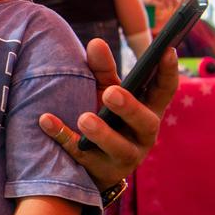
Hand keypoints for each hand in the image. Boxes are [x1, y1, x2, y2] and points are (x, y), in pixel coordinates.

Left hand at [39, 38, 177, 191]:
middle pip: (145, 123)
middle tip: (111, 92)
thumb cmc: (104, 118)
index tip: (166, 50)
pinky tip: (46, 121)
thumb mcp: (105, 93)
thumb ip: (102, 70)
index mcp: (149, 111)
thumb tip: (96, 42)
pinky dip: (63, 137)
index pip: (164, 91)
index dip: (168, 72)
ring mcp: (124, 158)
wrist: (90, 166)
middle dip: (130, 108)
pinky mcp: (100, 172)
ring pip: (119, 148)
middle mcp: (143, 136)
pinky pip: (80, 156)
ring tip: (84, 118)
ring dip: (102, 133)